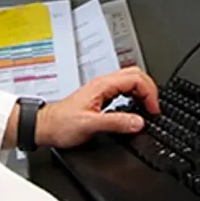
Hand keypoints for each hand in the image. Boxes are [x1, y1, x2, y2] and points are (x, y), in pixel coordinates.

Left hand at [35, 67, 160, 148]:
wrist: (45, 126)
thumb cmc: (61, 124)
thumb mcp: (91, 125)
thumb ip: (117, 123)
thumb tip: (138, 122)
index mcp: (102, 85)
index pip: (135, 78)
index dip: (149, 93)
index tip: (153, 110)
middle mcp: (103, 83)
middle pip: (136, 74)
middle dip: (150, 89)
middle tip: (154, 107)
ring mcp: (102, 88)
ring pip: (130, 80)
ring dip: (143, 92)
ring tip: (148, 108)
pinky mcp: (101, 96)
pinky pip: (124, 89)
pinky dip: (135, 96)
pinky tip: (136, 107)